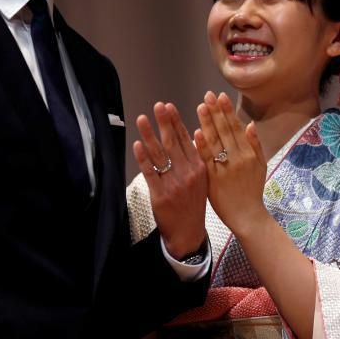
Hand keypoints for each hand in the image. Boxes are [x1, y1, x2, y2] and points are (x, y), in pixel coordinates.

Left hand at [133, 102, 207, 258]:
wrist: (188, 232)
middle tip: (157, 105)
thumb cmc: (193, 204)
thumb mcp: (202, 180)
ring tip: (142, 119)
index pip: (186, 140)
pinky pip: (150, 173)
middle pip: (173, 143)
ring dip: (149, 135)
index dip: (177, 122)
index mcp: (199, 168)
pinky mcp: (161, 194)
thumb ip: (195, 159)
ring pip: (160, 155)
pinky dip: (143, 158)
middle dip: (164, 122)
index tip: (169, 107)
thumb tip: (189, 134)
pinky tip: (137, 145)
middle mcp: (188, 173)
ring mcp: (174, 183)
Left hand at [194, 91, 269, 236]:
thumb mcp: (261, 166)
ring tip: (201, 106)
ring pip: (215, 142)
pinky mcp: (213, 179)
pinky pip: (207, 160)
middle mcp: (238, 158)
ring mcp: (225, 168)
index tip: (220, 96)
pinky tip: (197, 132)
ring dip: (207, 123)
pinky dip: (202, 146)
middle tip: (207, 95)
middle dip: (216, 111)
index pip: (236, 127)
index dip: (227, 111)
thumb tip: (250, 124)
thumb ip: (255, 144)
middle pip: (224, 130)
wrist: (247, 216)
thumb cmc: (253, 191)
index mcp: (248, 153)